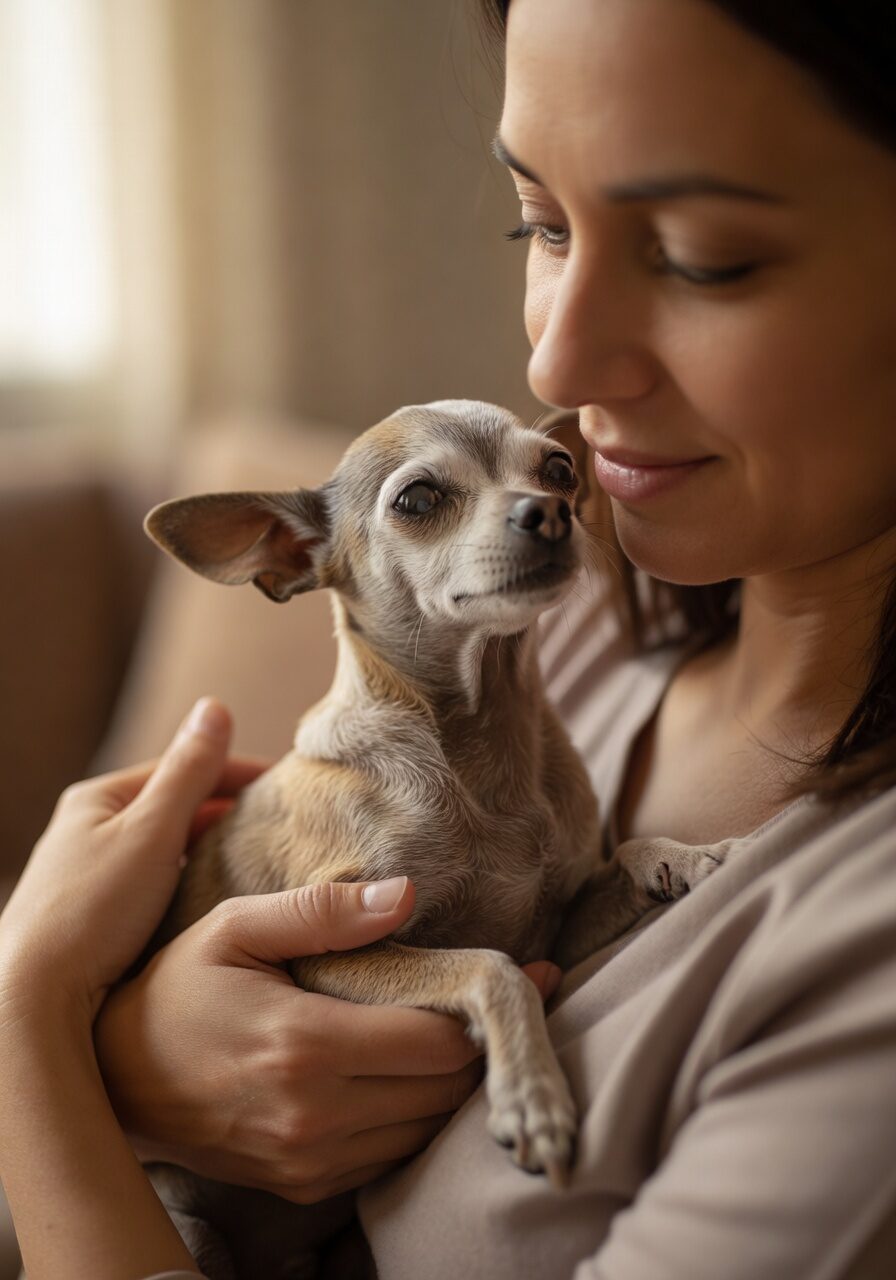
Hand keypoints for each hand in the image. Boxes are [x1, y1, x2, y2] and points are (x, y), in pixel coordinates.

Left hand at [0, 697, 263, 1024]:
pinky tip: (217, 901)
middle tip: (285, 826)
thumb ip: (188, 772)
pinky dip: (192, 882)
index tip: (290, 785)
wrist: (33, 999)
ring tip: (262, 862)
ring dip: (211, 849)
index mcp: (98, 799)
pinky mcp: (96, 917)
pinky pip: (158, 884)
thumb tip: (215, 706)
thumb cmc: (90, 911)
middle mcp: (89, 831)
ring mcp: (91, 875)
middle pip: (176, 808)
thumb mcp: (150, 832)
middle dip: (229, 811)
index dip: (237, 772)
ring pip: (168, 849)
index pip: (182, 767)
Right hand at [95, 878, 560, 1202]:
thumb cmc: (176, 988)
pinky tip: (419, 1072)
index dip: (486, 1012)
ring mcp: (309, 1160)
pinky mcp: (303, 1183)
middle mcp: (314, 1116)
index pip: (434, 1044)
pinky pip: (390, 1155)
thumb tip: (406, 895)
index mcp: (305, 1046)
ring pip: (424, 1129)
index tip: (529, 975)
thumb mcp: (237, 927)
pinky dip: (416, 1116)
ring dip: (455, 1085)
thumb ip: (322, 911)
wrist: (112, 1079)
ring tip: (474, 1033)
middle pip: (442, 1091)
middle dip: (483, 1047)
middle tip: (512, 1003)